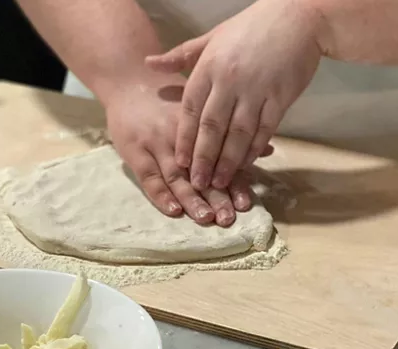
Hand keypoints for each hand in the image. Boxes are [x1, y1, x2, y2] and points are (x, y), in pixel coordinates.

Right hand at [104, 75, 254, 226]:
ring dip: (192, 199)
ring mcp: (156, 143)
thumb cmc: (171, 97)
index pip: (220, 157)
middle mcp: (179, 134)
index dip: (234, 181)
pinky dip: (161, 195)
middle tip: (228, 218)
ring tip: (206, 218)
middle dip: (216, 196)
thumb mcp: (204, 107)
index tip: (246, 204)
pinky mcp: (135, 151)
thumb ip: (233, 130)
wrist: (129, 81)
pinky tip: (174, 210)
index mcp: (200, 125)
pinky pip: (149, 177)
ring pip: (176, 176)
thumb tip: (269, 150)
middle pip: (200, 170)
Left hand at [145, 0, 321, 190]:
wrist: (297, 16)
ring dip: (228, 161)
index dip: (184, 138)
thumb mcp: (211, 37)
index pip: (190, 110)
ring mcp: (256, 90)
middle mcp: (230, 81)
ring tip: (220, 182)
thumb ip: (180, 56)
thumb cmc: (250, 27)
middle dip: (203, 158)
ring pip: (238, 133)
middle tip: (197, 183)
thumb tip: (149, 63)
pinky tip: (246, 164)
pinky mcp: (280, 97)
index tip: (178, 162)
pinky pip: (264, 129)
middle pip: (212, 127)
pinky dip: (254, 149)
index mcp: (209, 67)